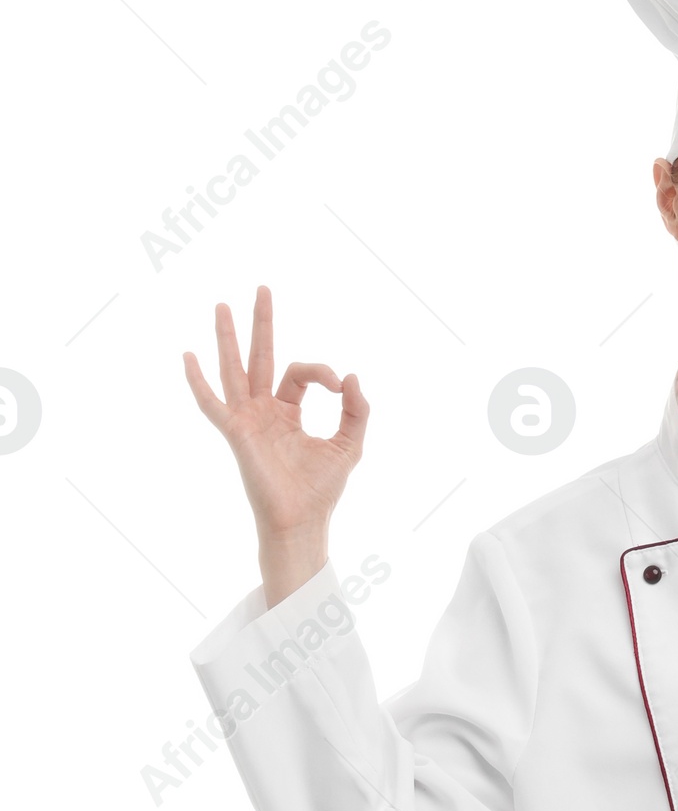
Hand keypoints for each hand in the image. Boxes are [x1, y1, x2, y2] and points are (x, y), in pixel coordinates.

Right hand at [184, 286, 367, 596]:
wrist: (303, 522)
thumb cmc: (321, 490)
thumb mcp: (350, 445)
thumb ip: (356, 411)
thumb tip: (351, 375)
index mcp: (287, 412)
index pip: (299, 374)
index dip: (321, 372)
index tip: (340, 386)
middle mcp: (264, 411)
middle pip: (260, 358)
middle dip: (262, 324)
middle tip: (263, 288)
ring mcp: (247, 420)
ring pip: (235, 370)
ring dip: (228, 338)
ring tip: (222, 304)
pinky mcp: (236, 434)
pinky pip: (212, 405)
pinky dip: (198, 382)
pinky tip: (188, 357)